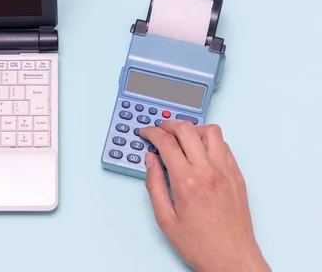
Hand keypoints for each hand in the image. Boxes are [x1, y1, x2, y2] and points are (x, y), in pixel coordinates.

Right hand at [140, 121, 269, 271]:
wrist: (232, 260)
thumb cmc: (201, 245)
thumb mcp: (165, 218)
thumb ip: (154, 184)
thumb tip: (150, 161)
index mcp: (187, 181)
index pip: (166, 143)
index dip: (152, 133)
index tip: (146, 133)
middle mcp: (208, 171)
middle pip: (187, 130)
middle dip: (169, 124)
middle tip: (160, 129)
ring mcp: (226, 172)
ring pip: (211, 131)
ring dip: (193, 129)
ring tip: (182, 136)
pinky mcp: (237, 176)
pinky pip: (225, 146)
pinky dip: (210, 141)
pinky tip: (201, 150)